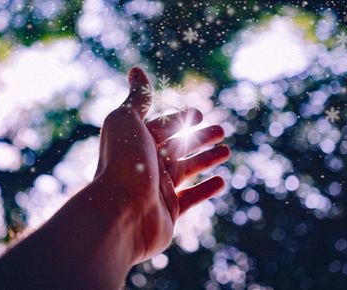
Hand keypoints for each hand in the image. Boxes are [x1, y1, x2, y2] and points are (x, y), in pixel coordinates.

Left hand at [95, 67, 229, 262]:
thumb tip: (137, 70)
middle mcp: (146, 165)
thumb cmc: (123, 162)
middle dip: (200, 137)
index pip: (163, 127)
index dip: (181, 118)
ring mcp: (157, 190)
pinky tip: (221, 182)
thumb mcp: (128, 120)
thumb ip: (138, 98)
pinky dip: (206, 190)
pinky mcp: (168, 213)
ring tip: (227, 151)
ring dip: (207, 159)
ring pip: (187, 170)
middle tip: (222, 130)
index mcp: (136, 143)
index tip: (200, 114)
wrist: (120, 212)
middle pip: (178, 146)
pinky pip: (191, 199)